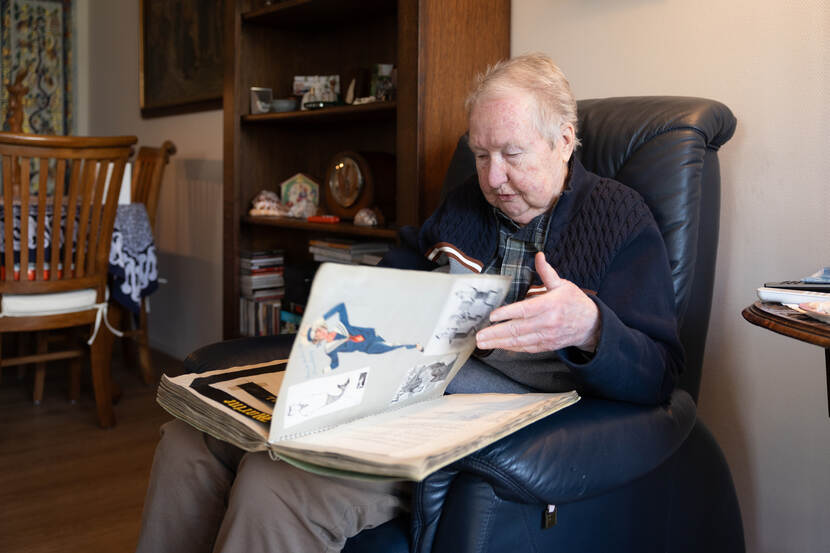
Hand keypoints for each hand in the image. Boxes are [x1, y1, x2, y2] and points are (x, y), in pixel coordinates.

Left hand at [476, 252, 600, 352]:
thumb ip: (547, 272)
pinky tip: (499, 346)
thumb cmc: (575, 302)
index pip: (525, 310)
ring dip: (499, 342)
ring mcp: (546, 336)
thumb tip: (539, 256)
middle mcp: (548, 323)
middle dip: (496, 333)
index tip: (492, 316)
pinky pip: (526, 348)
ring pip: (519, 341)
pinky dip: (511, 348)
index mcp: (550, 305)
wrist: (591, 325)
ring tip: (483, 342)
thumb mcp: (563, 284)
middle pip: (518, 329)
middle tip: (479, 336)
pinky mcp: (546, 345)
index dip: (508, 313)